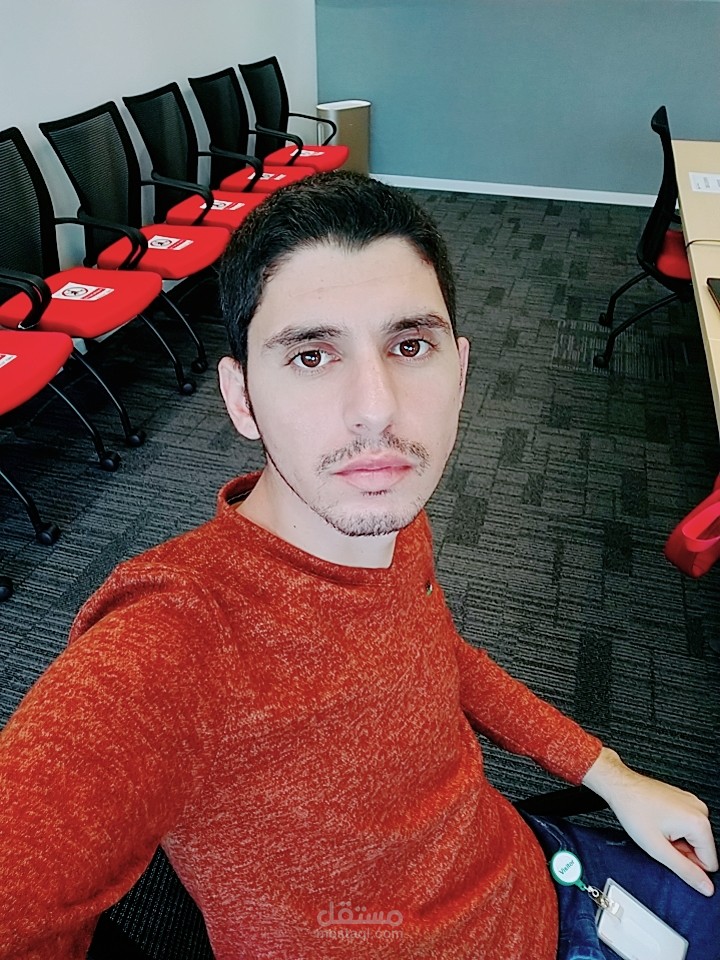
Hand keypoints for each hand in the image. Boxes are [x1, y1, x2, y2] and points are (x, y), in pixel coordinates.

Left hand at [582, 748, 717, 895]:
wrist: (621, 786)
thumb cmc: (633, 811)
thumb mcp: (658, 849)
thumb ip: (685, 871)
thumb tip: (705, 887)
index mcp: (699, 823)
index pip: (710, 863)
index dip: (689, 865)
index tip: (670, 852)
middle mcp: (700, 810)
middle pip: (702, 850)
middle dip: (682, 851)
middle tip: (661, 840)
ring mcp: (692, 803)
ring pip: (694, 838)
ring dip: (678, 841)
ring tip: (658, 829)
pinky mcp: (685, 800)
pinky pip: (687, 825)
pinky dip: (674, 829)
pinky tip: (658, 821)